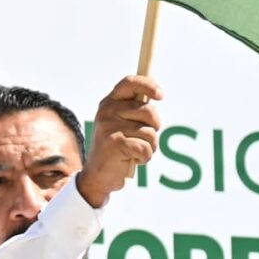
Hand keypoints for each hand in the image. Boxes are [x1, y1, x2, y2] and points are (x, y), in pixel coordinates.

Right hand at [77, 74, 160, 207]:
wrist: (98, 176)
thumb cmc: (116, 148)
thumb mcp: (122, 124)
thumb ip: (135, 109)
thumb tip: (156, 94)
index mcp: (109, 103)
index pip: (130, 83)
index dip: (148, 85)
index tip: (161, 95)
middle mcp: (107, 111)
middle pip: (149, 111)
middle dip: (154, 127)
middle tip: (143, 137)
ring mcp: (109, 127)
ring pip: (150, 132)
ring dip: (150, 146)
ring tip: (135, 152)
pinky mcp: (115, 143)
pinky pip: (146, 148)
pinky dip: (145, 158)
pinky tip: (132, 160)